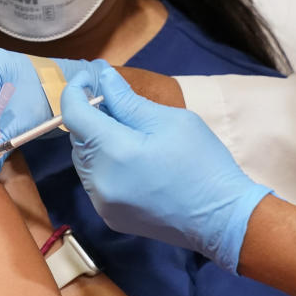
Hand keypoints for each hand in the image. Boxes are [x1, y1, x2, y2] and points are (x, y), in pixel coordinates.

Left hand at [60, 61, 271, 272]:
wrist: (222, 219)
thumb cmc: (202, 163)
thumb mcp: (170, 120)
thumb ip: (128, 99)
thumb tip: (103, 77)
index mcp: (114, 151)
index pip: (74, 114)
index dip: (75, 92)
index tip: (87, 79)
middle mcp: (100, 180)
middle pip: (78, 138)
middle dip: (91, 117)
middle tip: (117, 105)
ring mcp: (102, 202)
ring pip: (84, 161)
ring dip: (97, 142)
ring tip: (129, 134)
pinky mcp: (110, 216)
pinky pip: (96, 182)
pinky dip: (105, 165)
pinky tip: (132, 162)